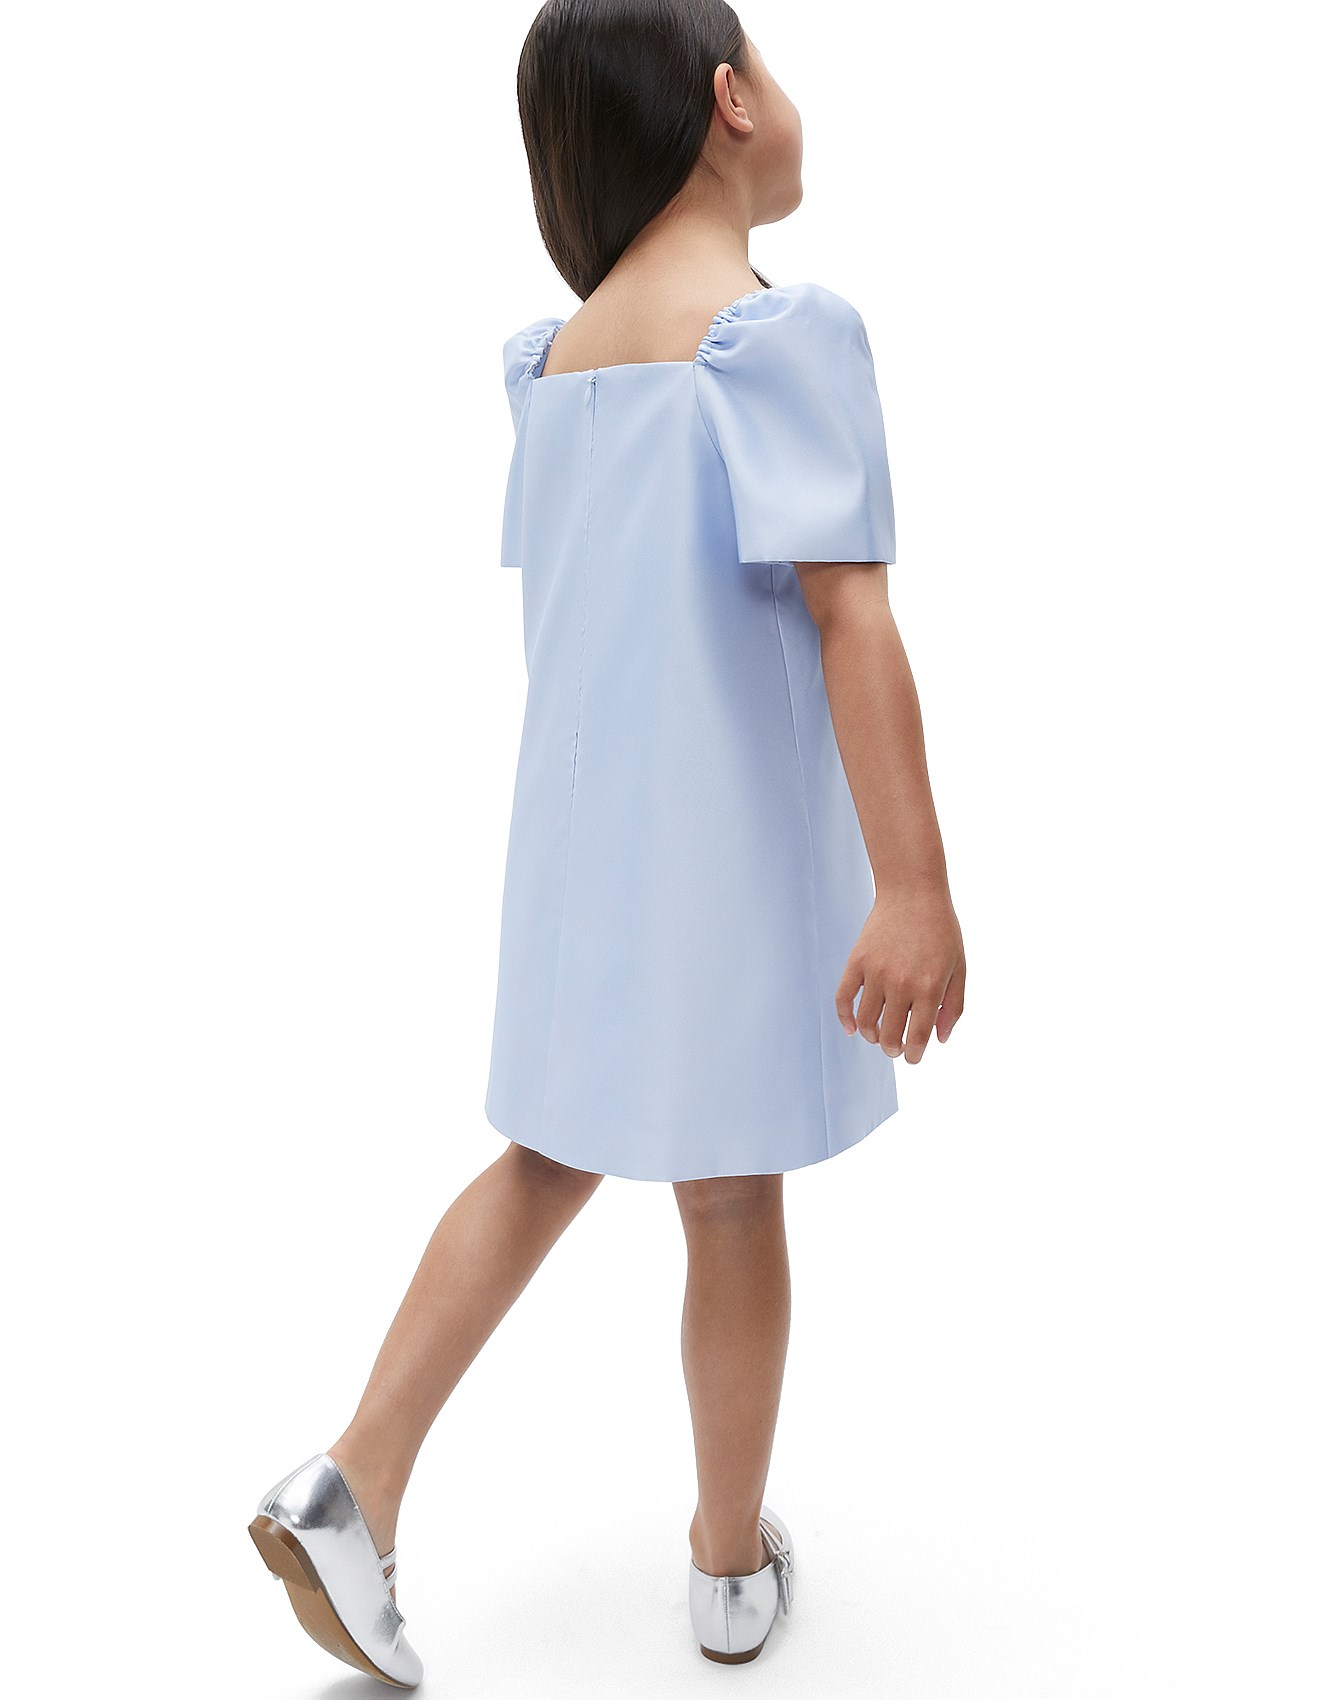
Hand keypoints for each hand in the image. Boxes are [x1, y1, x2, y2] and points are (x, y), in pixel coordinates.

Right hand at [836, 885, 964, 1062]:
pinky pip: (844, 998)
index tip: (913, 1057)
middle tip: (896, 1048)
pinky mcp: (857, 962)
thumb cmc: (941, 930)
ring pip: (866, 1021)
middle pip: (890, 1034)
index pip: (918, 1036)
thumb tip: (939, 1039)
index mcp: (929, 987)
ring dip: (872, 1036)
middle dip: (893, 1049)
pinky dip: (845, 1018)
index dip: (915, 1054)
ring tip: (879, 1036)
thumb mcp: (960, 968)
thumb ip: (953, 1006)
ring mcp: (875, 972)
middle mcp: (901, 983)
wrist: (913, 892)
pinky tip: (852, 1028)